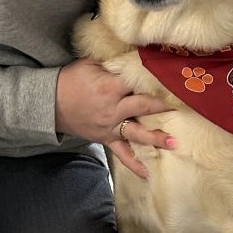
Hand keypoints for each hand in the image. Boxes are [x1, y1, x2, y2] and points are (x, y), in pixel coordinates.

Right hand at [56, 58, 174, 178]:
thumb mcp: (90, 64)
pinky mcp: (105, 138)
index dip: (154, 77)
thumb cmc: (70, 79)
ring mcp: (110, 126)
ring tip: (174, 142)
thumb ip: (112, 63)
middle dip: (163, 106)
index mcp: (110, 87)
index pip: (137, 81)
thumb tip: (133, 57)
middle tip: (183, 106)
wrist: (49, 102)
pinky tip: (148, 174)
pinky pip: (122, 153)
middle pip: (143, 106)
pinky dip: (134, 165)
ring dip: (156, 138)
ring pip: (137, 133)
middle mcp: (113, 108)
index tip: (171, 76)